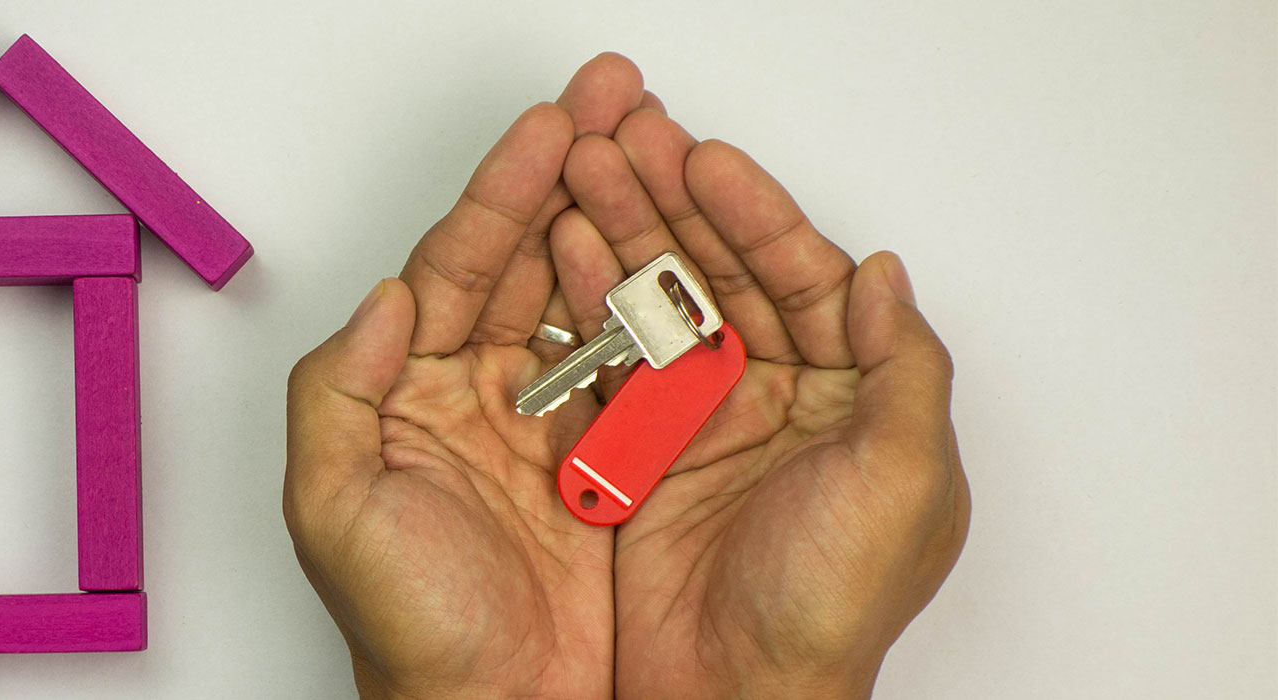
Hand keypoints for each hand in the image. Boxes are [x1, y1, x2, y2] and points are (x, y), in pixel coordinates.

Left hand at [282, 57, 661, 699]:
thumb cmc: (406, 627)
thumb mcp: (333, 506)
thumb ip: (342, 389)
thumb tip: (387, 295)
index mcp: (406, 391)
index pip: (458, 263)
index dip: (504, 188)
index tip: (553, 123)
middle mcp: (474, 394)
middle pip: (526, 257)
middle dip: (571, 172)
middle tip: (617, 99)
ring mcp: (543, 423)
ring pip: (583, 295)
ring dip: (618, 219)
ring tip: (658, 147)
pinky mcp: (603, 461)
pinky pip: (633, 363)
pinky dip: (656, 305)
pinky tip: (682, 251)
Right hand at [550, 104, 969, 697]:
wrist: (730, 698)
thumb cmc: (828, 609)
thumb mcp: (904, 481)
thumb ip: (903, 370)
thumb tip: (885, 275)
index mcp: (853, 400)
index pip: (806, 278)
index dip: (756, 214)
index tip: (706, 162)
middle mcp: (782, 403)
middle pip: (728, 276)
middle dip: (676, 205)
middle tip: (626, 144)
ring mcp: (708, 426)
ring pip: (666, 305)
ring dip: (627, 237)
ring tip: (582, 177)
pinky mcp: (644, 454)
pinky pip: (616, 359)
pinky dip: (589, 304)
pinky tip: (565, 254)